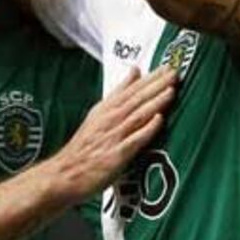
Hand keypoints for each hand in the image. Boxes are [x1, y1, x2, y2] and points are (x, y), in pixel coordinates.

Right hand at [48, 66, 175, 199]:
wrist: (65, 173)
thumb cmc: (84, 146)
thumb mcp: (98, 112)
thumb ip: (119, 92)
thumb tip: (134, 71)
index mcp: (106, 109)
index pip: (131, 89)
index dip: (150, 77)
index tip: (167, 66)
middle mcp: (110, 120)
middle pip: (136, 99)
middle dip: (157, 84)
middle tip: (174, 72)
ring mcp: (114, 136)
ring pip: (138, 115)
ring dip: (155, 102)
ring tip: (171, 90)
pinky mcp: (117, 155)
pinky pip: (134, 139)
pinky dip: (146, 129)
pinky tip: (158, 120)